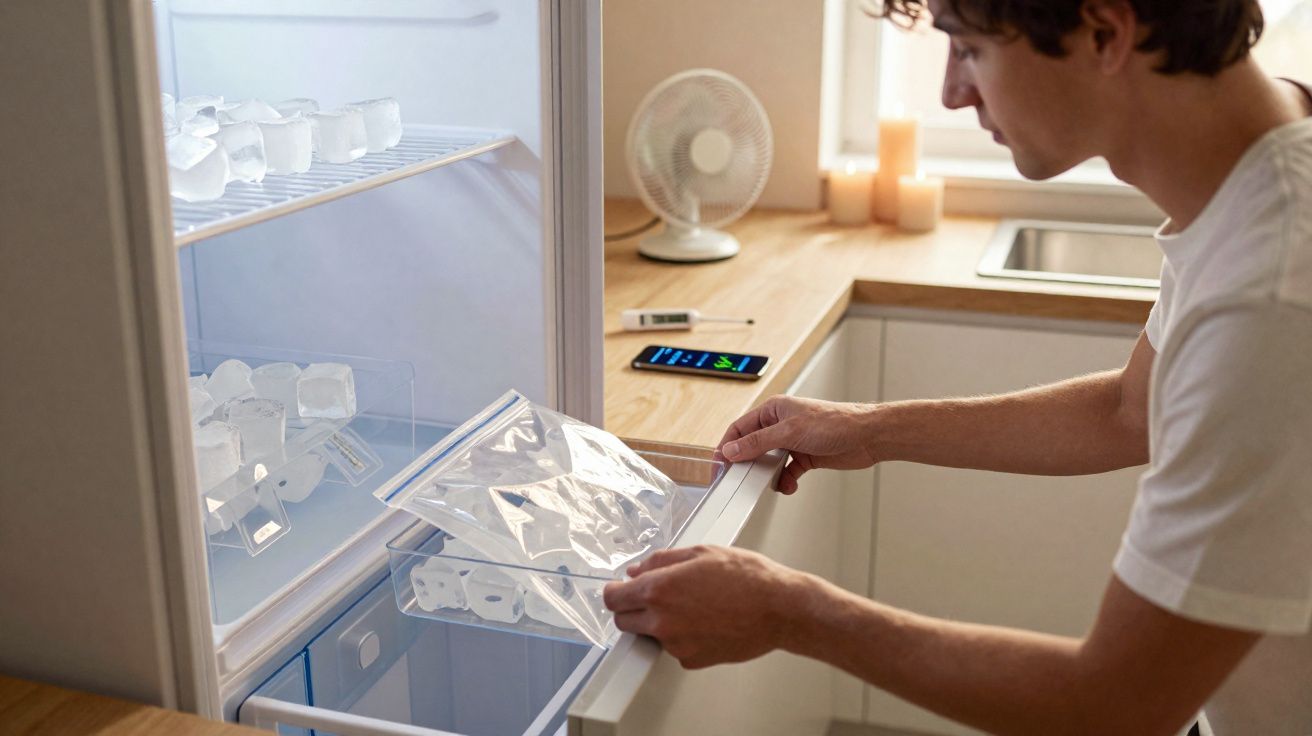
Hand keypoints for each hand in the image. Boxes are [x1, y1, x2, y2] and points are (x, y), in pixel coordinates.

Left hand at [603, 545, 807, 668]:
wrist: (779, 609)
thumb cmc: (747, 577)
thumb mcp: (701, 552)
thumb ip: (661, 560)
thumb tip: (637, 569)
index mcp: (659, 589)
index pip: (613, 598)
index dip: (614, 591)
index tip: (618, 589)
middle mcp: (662, 620)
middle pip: (624, 621)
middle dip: (632, 607)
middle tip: (653, 595)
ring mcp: (676, 644)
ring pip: (651, 634)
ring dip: (660, 621)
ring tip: (692, 605)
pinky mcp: (691, 659)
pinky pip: (674, 647)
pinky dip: (682, 636)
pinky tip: (704, 620)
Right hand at [716, 396, 878, 492]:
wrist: (868, 436)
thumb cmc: (835, 422)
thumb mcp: (790, 432)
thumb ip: (758, 442)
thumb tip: (732, 450)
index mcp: (773, 410)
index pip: (740, 428)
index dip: (728, 446)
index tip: (721, 465)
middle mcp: (781, 424)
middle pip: (753, 446)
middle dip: (747, 464)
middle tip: (740, 480)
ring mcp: (793, 441)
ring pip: (769, 461)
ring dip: (768, 475)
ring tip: (770, 483)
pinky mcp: (805, 456)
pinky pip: (786, 472)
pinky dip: (785, 481)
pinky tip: (790, 485)